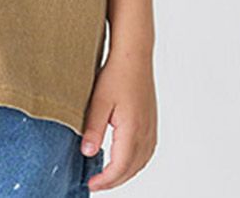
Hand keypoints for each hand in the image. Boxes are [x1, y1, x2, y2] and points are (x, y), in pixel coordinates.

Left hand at [79, 52, 157, 191]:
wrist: (134, 55)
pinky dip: (134, 162)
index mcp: (132, 130)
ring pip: (141, 162)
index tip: (91, 184)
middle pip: (131, 169)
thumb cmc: (116, 74)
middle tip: (96, 184)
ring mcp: (151, 127)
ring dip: (125, 173)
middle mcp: (145, 132)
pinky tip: (124, 159)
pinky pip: (146, 151)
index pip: (120, 167)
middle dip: (114, 180)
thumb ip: (93, 128)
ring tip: (107, 175)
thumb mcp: (98, 101)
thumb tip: (87, 153)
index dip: (105, 180)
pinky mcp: (151, 121)